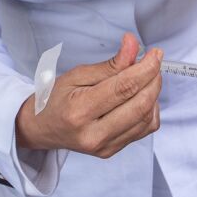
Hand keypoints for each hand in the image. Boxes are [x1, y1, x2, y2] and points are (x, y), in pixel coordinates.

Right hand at [16, 33, 162, 158]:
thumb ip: (110, 64)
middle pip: (140, 105)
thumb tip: (133, 44)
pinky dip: (150, 110)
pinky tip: (141, 97)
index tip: (155, 54)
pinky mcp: (113, 151)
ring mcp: (104, 146)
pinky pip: (145, 130)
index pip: (123, 88)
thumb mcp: (77, 74)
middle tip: (153, 62)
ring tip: (144, 78)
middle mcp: (93, 134)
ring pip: (147, 119)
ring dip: (153, 94)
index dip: (145, 69)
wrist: (42, 128)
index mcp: (79, 111)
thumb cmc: (55, 98)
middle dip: (153, 79)